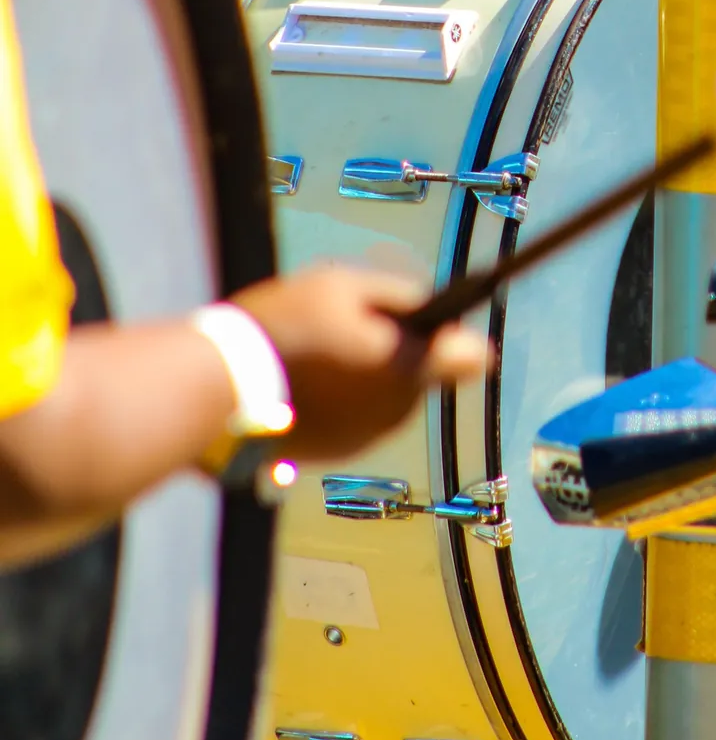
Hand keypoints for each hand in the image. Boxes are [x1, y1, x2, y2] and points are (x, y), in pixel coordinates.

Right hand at [232, 265, 489, 462]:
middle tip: (348, 326)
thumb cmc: (286, 324)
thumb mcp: (344, 285)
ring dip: (366, 377)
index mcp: (407, 367)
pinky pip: (355, 420)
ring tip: (319, 352)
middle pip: (420, 375)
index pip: (471, 358)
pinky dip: (339, 402)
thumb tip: (428, 305)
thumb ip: (399, 295)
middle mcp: (396, 411)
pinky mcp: (336, 454)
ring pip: (386, 398)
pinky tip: (303, 381)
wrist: (221, 388)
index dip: (458, 339)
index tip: (438, 324)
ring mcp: (366, 438)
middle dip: (397, 352)